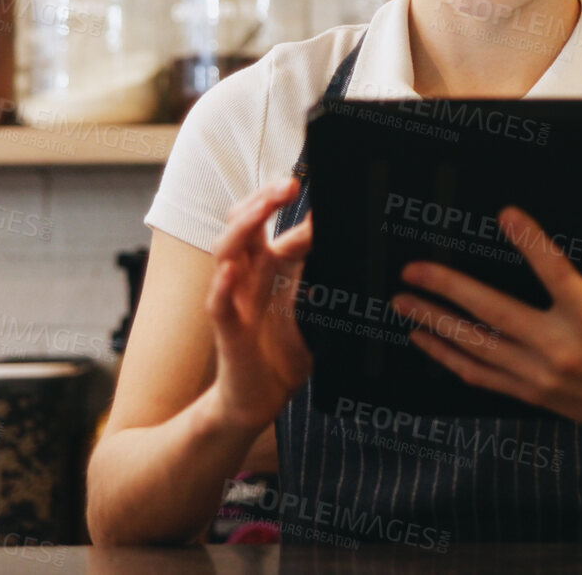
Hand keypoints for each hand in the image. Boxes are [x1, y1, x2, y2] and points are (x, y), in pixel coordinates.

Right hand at [201, 174, 313, 435]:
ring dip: (245, 226)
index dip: (283, 200)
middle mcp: (246, 276)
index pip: (267, 220)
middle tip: (290, 183)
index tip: (313, 182)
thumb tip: (363, 248)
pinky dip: (222, 286)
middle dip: (263, 200)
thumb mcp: (315, 306)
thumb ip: (328, 276)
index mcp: (266, 266)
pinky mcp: (228, 331)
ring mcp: (234, 300)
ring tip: (264, 206)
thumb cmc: (287, 349)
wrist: (261, 399)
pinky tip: (230, 272)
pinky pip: (218, 304)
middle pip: (243, 225)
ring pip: (226, 252)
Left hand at [391, 207, 581, 461]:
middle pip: (492, 311)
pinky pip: (481, 376)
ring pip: (476, 346)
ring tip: (404, 302)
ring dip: (435, 323)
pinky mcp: (533, 394)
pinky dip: (449, 358)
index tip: (506, 215)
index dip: (529, 240)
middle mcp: (561, 348)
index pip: (554, 271)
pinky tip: (426, 341)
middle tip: (414, 268)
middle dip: (448, 287)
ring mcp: (542, 375)